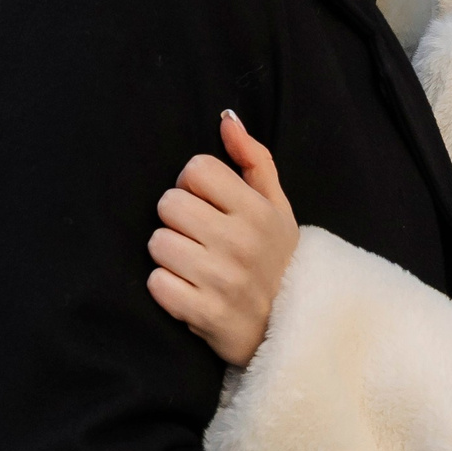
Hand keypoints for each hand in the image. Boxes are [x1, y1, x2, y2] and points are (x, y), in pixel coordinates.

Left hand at [146, 111, 300, 366]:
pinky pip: (156, 283)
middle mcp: (241, 242)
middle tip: (199, 238)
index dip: (193, 185)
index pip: (195, 170)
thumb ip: (254, 159)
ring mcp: (222, 279)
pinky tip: (190, 291)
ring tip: (196, 267)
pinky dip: (167, 289)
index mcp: (258, 210)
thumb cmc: (278, 261)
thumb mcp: (277, 208)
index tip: (206, 204)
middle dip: (178, 220)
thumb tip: (227, 119)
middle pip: (169, 204)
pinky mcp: (205, 313)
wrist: (295, 330)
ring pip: (157, 243)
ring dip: (170, 255)